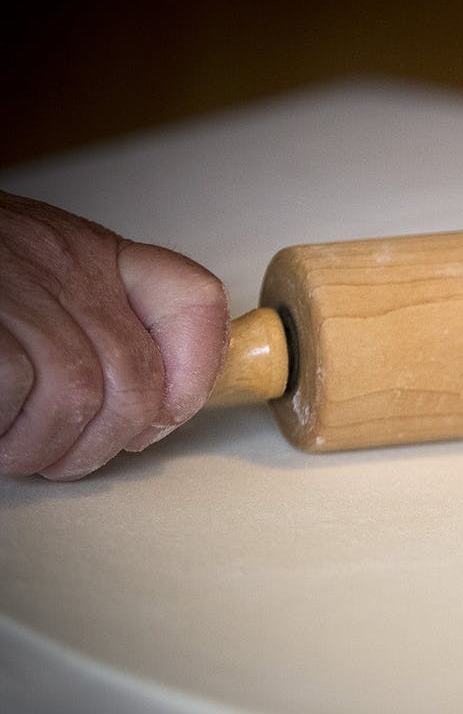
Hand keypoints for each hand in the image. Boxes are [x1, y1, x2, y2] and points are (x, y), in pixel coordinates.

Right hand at [0, 192, 228, 479]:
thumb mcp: (29, 286)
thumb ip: (86, 329)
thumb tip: (149, 411)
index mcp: (88, 254)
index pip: (191, 297)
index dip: (193, 372)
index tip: (158, 419)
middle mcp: (61, 260)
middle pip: (135, 376)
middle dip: (104, 442)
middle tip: (57, 458)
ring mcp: (15, 284)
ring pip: (79, 394)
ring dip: (44, 447)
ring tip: (8, 450)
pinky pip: (11, 386)